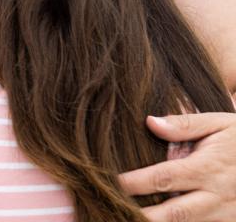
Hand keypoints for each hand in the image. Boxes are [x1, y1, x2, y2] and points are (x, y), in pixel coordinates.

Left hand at [120, 113, 235, 221]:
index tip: (110, 182)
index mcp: (208, 168)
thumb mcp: (220, 123)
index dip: (134, 183)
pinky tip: (156, 220)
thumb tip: (149, 122)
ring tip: (126, 218)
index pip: (163, 178)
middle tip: (114, 212)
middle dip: (143, 217)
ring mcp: (226, 215)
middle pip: (174, 214)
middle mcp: (216, 196)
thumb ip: (185, 124)